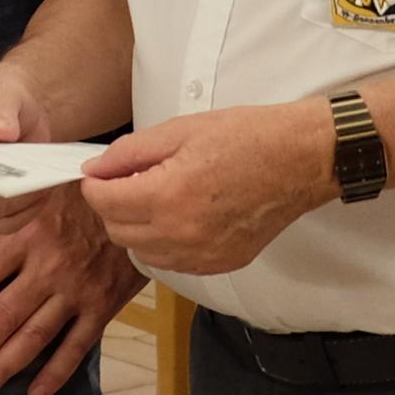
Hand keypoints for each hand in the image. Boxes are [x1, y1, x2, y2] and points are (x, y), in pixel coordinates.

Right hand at [0, 66, 64, 232]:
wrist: (16, 114)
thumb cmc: (1, 98)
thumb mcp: (1, 93)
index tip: (5, 162)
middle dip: (1, 187)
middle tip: (34, 177)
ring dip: (18, 202)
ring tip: (43, 184)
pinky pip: (2, 223)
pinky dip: (25, 213)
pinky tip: (42, 195)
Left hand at [0, 190, 136, 394]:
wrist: (141, 204)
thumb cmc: (85, 196)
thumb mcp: (42, 192)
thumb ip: (11, 214)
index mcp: (27, 236)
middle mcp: (48, 267)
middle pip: (3, 315)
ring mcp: (77, 291)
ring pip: (35, 336)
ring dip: (6, 365)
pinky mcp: (103, 307)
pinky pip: (76, 347)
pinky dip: (56, 373)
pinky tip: (36, 393)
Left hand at [82, 99, 336, 274]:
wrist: (300, 160)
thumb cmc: (248, 139)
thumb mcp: (180, 130)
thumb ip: (129, 153)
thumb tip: (96, 169)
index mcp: (169, 196)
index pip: (104, 204)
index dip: (94, 186)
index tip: (98, 174)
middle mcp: (183, 234)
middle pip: (117, 232)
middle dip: (112, 206)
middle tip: (128, 181)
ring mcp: (203, 255)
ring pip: (141, 252)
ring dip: (137, 227)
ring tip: (157, 196)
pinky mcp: (221, 264)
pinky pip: (172, 263)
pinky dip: (164, 243)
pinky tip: (179, 216)